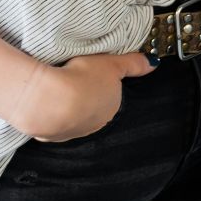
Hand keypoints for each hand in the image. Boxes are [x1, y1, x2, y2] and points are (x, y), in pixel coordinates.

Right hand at [10, 52, 156, 142]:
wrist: (49, 100)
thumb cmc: (83, 79)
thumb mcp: (112, 64)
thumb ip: (134, 64)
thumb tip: (154, 64)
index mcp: (112, 107)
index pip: (112, 97)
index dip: (102, 85)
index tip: (93, 76)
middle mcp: (95, 124)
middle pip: (92, 108)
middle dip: (85, 98)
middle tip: (74, 80)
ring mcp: (73, 132)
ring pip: (72, 118)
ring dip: (66, 106)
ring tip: (57, 89)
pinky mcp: (51, 136)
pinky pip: (53, 124)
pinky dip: (50, 114)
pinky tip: (46, 103)